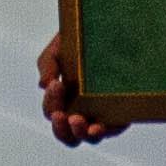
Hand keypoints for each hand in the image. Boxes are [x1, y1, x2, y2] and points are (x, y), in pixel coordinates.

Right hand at [37, 31, 134, 146]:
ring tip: (77, 121)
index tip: (56, 84)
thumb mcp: (60, 48)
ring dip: (79, 133)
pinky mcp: (122, 113)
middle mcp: (82, 110)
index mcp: (65, 99)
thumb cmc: (82, 40)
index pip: (53, 111)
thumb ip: (47, 64)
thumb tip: (43, 85)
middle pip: (67, 134)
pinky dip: (103, 132)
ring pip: (88, 137)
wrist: (112, 28)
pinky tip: (97, 127)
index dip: (52, 103)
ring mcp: (102, 114)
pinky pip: (113, 130)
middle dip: (60, 129)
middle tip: (59, 115)